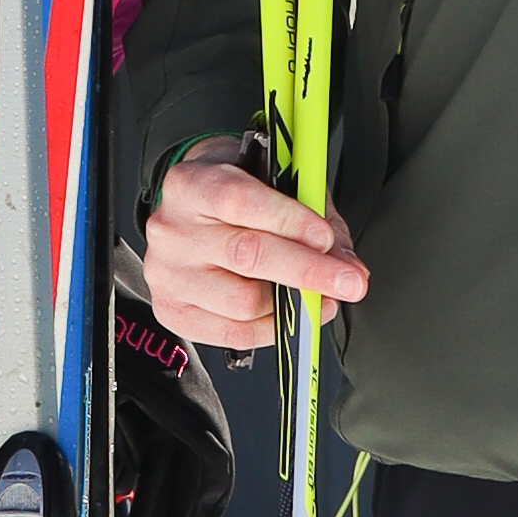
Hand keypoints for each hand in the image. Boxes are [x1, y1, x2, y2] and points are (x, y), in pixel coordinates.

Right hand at [141, 143, 366, 357]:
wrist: (190, 209)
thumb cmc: (236, 192)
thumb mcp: (275, 182)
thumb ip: (314, 217)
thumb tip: (347, 266)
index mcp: (191, 184)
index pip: (239, 201)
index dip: (288, 220)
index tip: (326, 239)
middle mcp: (173, 230)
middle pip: (245, 255)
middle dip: (307, 271)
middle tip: (348, 281)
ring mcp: (169, 274)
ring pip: (242, 302)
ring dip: (292, 304)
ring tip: (319, 297)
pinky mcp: (173, 311)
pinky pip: (233, 334)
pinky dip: (272, 328)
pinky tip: (289, 314)